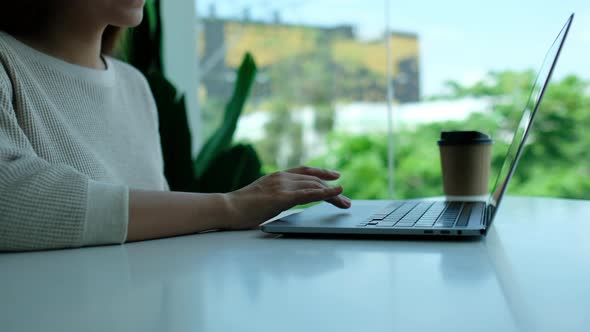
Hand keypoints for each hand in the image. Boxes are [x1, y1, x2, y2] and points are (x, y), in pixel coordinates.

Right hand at [226, 166, 350, 229]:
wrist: (227, 209)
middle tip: (345, 199)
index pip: (304, 171)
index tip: (334, 176)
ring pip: (315, 186)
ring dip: (333, 195)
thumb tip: (282, 205)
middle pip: (314, 180)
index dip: (321, 173)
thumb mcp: (262, 200)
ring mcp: (283, 186)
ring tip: (345, 202)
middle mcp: (282, 177)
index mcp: (277, 177)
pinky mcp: (283, 197)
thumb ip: (275, 199)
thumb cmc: (241, 209)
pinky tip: (337, 193)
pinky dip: (326, 193)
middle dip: (331, 190)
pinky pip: (310, 194)